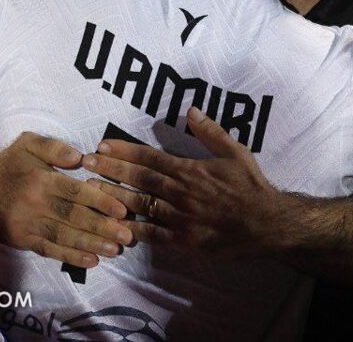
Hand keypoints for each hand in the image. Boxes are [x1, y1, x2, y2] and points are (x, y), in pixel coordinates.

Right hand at [0, 131, 133, 266]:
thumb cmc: (10, 164)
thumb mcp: (28, 143)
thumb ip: (53, 147)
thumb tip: (79, 157)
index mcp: (42, 180)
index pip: (76, 193)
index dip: (100, 202)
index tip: (122, 210)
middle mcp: (36, 204)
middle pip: (74, 217)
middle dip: (102, 228)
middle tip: (127, 236)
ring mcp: (28, 225)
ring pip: (64, 237)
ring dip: (91, 245)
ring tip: (115, 250)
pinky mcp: (23, 240)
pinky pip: (49, 250)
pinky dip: (70, 257)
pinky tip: (91, 261)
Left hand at [83, 107, 290, 255]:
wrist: (267, 223)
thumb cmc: (251, 186)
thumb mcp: (236, 152)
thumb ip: (211, 132)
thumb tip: (191, 111)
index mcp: (190, 169)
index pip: (150, 157)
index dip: (124, 151)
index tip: (103, 146)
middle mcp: (181, 192)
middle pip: (139, 179)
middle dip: (111, 170)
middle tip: (86, 163)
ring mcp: (180, 218)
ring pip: (140, 206)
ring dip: (114, 197)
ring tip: (90, 191)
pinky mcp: (184, 241)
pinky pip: (153, 235)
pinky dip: (133, 230)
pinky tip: (113, 226)